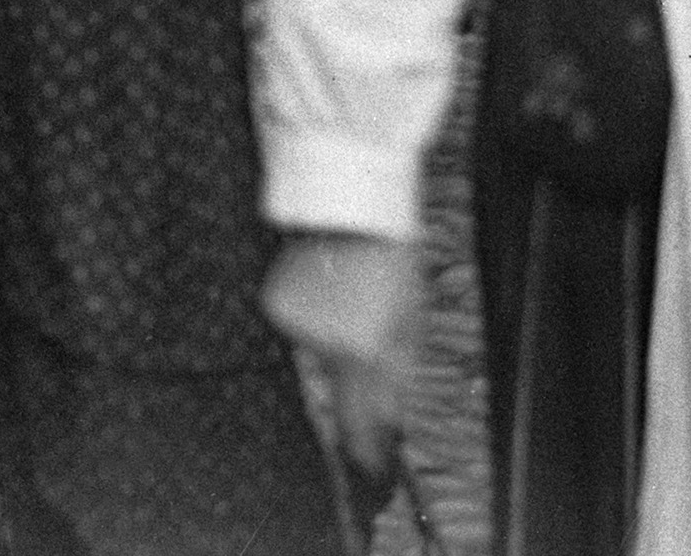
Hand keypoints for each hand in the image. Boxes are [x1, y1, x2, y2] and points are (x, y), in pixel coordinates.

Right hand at [258, 232, 423, 487]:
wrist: (353, 218)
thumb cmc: (395, 271)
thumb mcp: (413, 327)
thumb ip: (399, 378)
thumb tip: (390, 423)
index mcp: (370, 352)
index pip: (365, 420)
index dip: (367, 451)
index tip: (372, 472)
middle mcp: (331, 345)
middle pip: (338, 399)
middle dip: (350, 420)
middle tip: (362, 439)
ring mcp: (300, 327)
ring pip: (319, 365)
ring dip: (334, 360)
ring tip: (351, 321)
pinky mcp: (277, 308)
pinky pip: (299, 336)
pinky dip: (313, 330)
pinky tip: (327, 303)